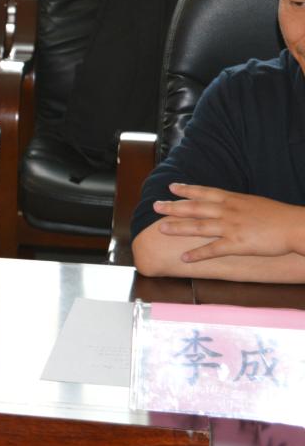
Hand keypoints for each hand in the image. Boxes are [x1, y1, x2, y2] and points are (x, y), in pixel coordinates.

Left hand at [154, 183, 304, 261]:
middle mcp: (228, 210)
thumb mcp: (254, 203)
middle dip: (173, 206)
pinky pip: (213, 249)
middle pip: (195, 207)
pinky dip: (197, 254)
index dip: (186, 189)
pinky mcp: (237, 244)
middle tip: (155, 206)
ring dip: (178, 227)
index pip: (204, 192)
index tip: (171, 187)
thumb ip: (237, 204)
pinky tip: (184, 258)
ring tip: (160, 228)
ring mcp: (231, 227)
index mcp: (233, 199)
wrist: (296, 226)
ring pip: (199, 226)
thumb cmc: (278, 216)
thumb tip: (225, 203)